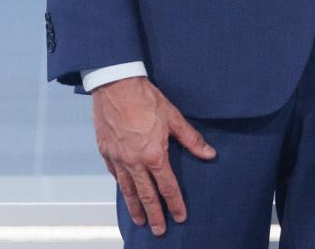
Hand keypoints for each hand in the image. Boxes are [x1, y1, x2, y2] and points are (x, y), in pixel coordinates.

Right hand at [92, 76, 216, 236]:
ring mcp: (118, 158)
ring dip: (135, 207)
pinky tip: (125, 192)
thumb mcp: (173, 117)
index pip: (167, 187)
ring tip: (140, 221)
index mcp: (154, 155)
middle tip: (160, 230)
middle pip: (146, 195)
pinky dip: (121, 186)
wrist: (115, 85)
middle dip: (154, 215)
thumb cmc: (145, 99)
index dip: (175, 203)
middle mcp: (134, 161)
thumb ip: (191, 139)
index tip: (180, 216)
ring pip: (127, 189)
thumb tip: (209, 154)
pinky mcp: (106, 151)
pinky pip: (114, 174)